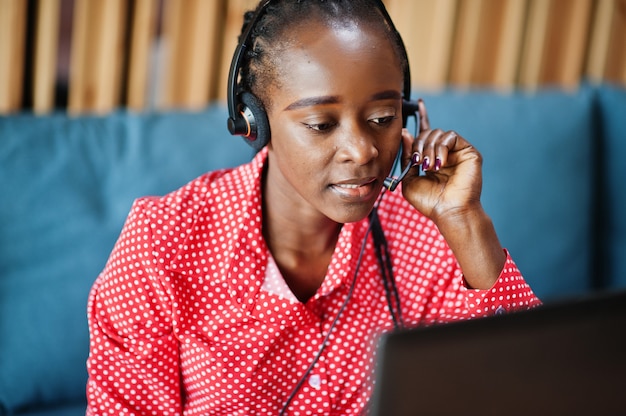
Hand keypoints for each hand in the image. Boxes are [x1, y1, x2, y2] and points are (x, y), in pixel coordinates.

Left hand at [400, 99, 504, 288]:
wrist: (448, 212)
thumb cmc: (430, 202)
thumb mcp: (408, 179)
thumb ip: (406, 156)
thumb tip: (405, 133)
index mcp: (431, 158)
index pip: (426, 133)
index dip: (423, 117)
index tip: (419, 103)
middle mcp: (445, 153)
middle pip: (427, 133)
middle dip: (418, 145)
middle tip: (419, 163)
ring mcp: (457, 152)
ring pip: (438, 134)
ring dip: (428, 149)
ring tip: (429, 166)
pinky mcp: (469, 152)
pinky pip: (450, 137)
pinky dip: (441, 147)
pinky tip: (439, 162)